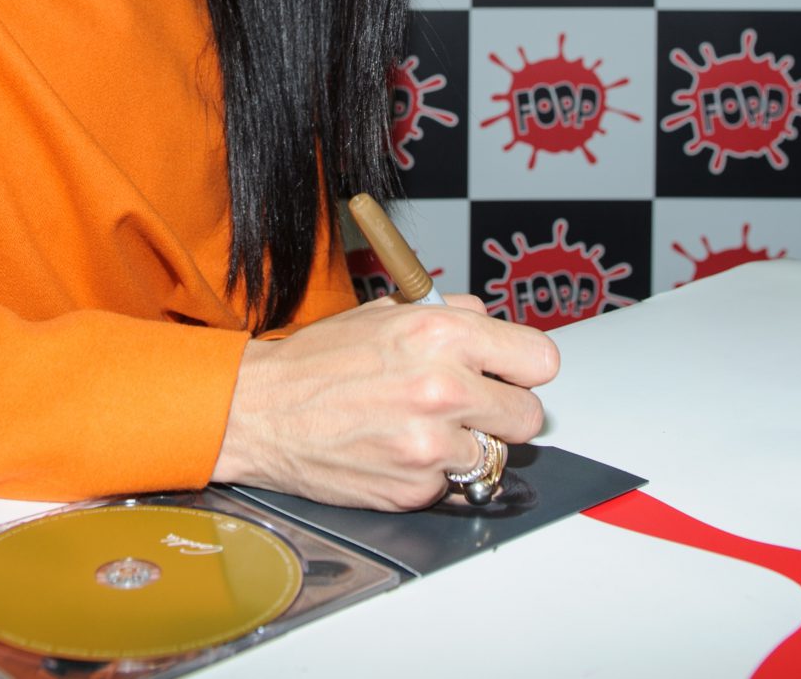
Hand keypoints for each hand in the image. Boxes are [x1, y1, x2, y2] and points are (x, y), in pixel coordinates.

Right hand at [212, 294, 559, 509]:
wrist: (260, 410)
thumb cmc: (316, 361)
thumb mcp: (387, 313)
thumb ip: (450, 317)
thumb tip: (493, 329)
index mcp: (444, 334)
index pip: (540, 360)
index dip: (524, 369)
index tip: (510, 374)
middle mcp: (446, 387)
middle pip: (528, 416)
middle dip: (503, 413)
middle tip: (471, 408)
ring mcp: (432, 444)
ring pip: (495, 456)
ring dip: (468, 447)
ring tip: (426, 429)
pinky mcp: (416, 488)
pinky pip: (454, 485)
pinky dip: (435, 474)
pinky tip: (400, 451)